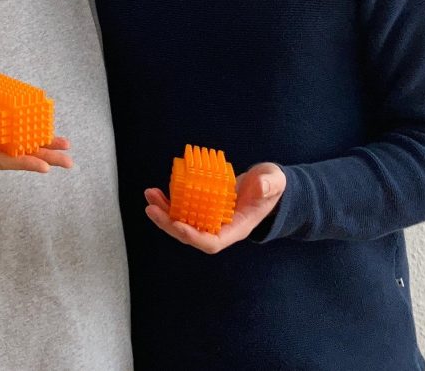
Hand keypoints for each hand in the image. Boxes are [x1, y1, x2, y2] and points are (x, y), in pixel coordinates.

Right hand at [0, 123, 71, 201]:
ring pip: (21, 150)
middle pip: (19, 159)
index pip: (1, 161)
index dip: (23, 163)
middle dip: (44, 159)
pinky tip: (46, 134)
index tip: (44, 167)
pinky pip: (15, 141)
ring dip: (44, 149)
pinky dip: (31, 137)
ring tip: (66, 147)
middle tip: (69, 161)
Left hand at [143, 162, 285, 253]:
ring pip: (182, 221)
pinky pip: (183, 208)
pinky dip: (169, 201)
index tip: (178, 225)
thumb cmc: (271, 185)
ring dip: (164, 211)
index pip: (212, 243)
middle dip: (169, 224)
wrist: (265, 182)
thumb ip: (269, 185)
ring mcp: (210, 217)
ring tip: (150, 195)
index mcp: (236, 228)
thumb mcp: (274, 182)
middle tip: (151, 209)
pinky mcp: (204, 205)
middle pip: (190, 234)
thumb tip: (260, 186)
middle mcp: (220, 227)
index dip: (194, 237)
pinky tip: (158, 191)